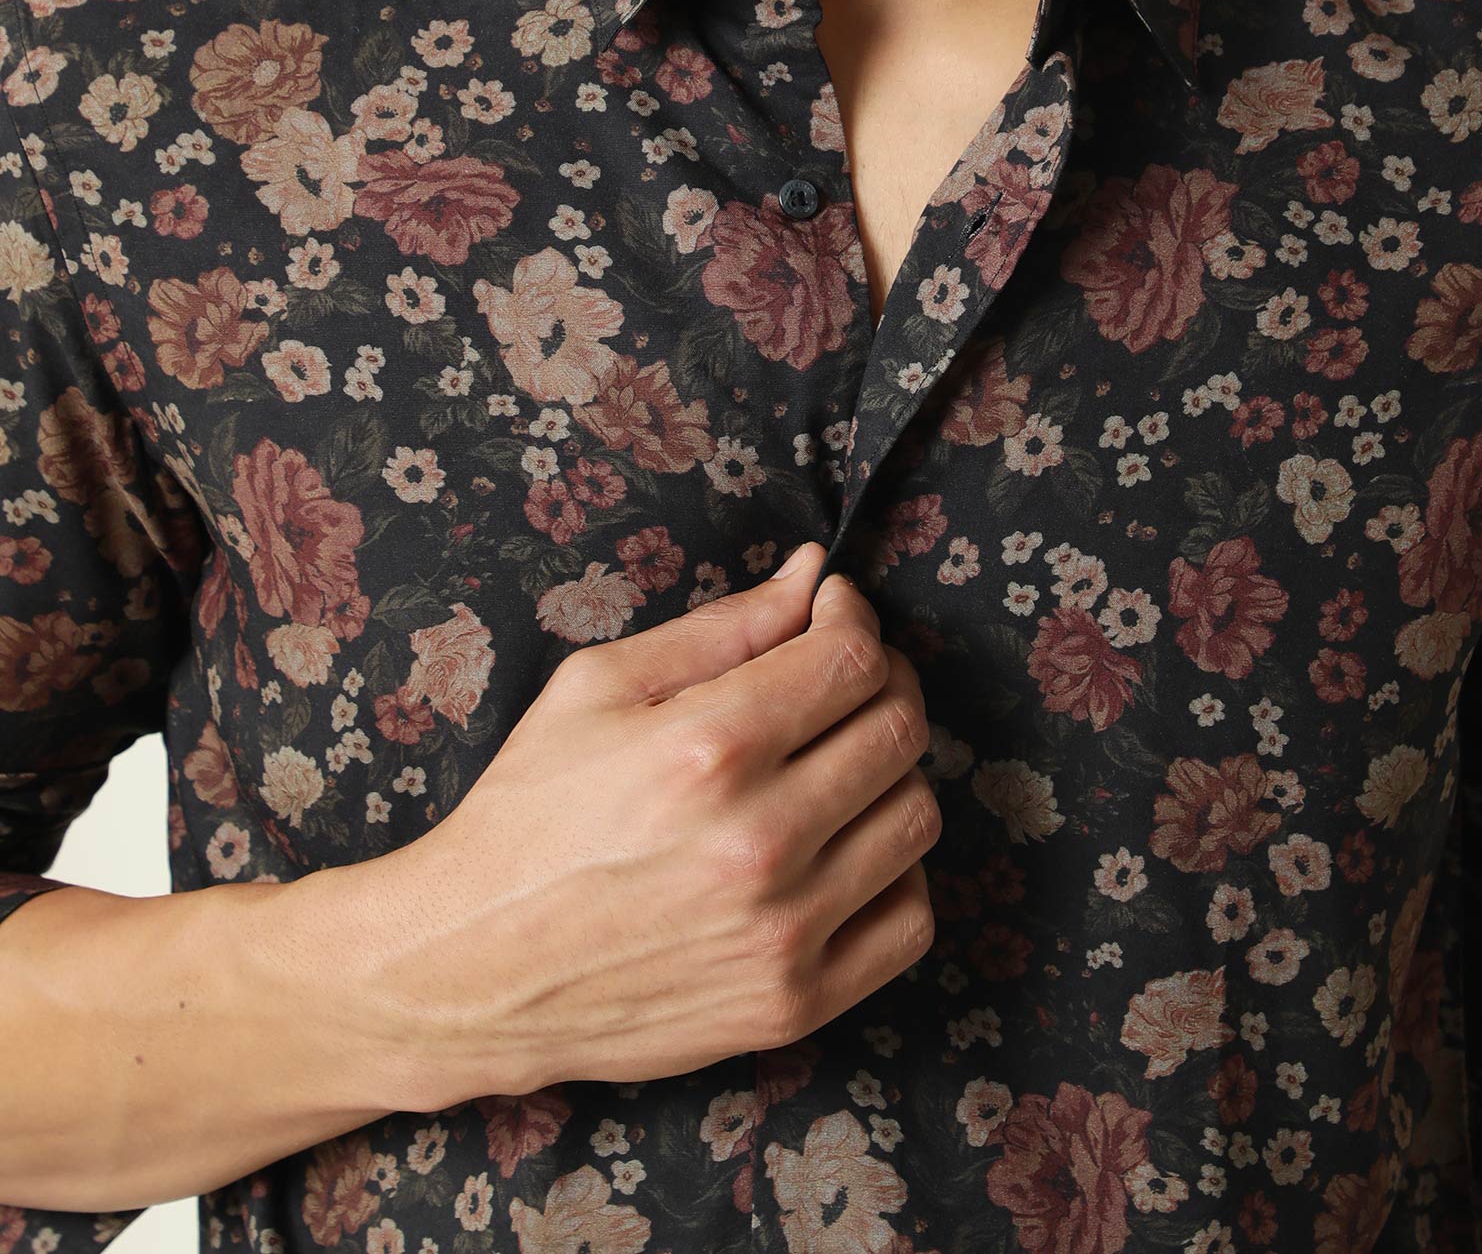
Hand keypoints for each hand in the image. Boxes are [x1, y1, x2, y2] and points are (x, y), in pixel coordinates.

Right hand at [361, 543, 940, 1103]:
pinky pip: (909, 922)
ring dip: (889, 775)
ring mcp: (782, 933)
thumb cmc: (528, 813)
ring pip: (916, 818)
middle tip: (836, 680)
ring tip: (832, 765)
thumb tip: (811, 574)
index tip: (829, 616)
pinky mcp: (790, 1005)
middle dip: (881, 683)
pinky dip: (893, 874)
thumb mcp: (598, 688)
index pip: (855, 660)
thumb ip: (723, 626)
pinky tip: (841, 851)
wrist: (467, 969)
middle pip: (901, 730)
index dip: (854, 622)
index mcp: (711, 748)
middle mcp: (760, 841)